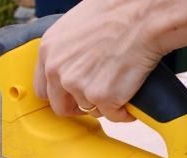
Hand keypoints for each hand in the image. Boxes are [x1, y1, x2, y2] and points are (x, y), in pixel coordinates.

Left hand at [33, 0, 186, 121]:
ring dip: (105, 104)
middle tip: (97, 98)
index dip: (60, 95)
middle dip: (79, 107)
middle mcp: (58, 71)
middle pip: (61, 107)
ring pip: (90, 110)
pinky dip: (123, 111)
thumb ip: (65, 51)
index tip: (71, 97)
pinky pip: (113, 116)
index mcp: (48, 51)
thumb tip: (69, 68)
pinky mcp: (103, 98)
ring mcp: (79, 86)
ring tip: (120, 84)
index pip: (43, 89)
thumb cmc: (117, 13)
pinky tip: (131, 95)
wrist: (144, 16)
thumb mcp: (75, 27)